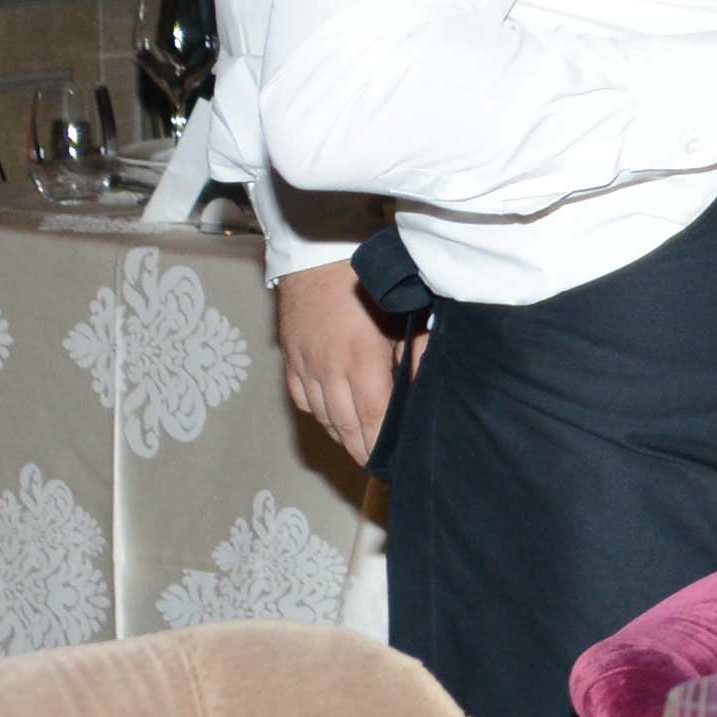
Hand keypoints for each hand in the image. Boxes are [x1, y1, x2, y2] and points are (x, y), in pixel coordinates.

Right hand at [274, 262, 411, 461]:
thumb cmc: (367, 276)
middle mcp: (327, 369)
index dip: (382, 447)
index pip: (373, 419)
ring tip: (362, 447)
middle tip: (381, 466)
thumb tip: (427, 385)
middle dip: (363, 450)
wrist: (315, 249)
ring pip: (322, 417)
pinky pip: (303, 400)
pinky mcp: (290, 358)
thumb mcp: (403, 310)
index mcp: (360, 358)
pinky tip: (336, 418)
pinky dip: (320, 414)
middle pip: (346, 426)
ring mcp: (304, 365)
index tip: (394, 465)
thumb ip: (418, 349)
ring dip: (343, 435)